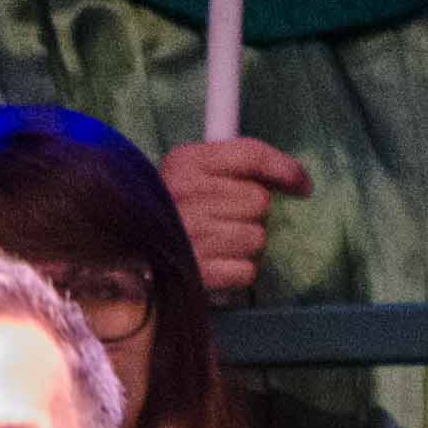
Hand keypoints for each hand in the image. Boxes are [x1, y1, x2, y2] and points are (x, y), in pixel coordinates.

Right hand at [159, 139, 310, 300]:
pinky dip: (235, 272)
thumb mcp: (187, 174)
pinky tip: (214, 265)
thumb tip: (295, 178)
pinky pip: (247, 270)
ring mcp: (192, 234)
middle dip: (250, 213)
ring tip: (215, 244)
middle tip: (224, 220)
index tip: (302, 185)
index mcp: (185, 162)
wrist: (126, 258)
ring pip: (257, 237)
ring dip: (244, 245)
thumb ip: (232, 166)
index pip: (251, 155)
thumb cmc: (166, 213)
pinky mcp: (199, 272)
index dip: (284, 169)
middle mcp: (187, 194)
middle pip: (259, 200)